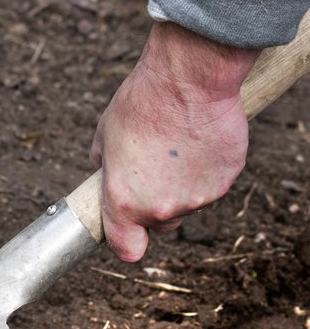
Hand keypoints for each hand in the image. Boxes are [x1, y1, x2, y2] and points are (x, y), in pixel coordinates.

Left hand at [90, 22, 259, 261]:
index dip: (127, 242)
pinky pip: (212, 184)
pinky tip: (199, 141)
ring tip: (176, 147)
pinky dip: (207, 170)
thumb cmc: (140, 104)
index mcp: (124, 203)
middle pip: (161, 223)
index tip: (128, 233)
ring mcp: (197, 197)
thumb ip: (105, 168)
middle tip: (153, 170)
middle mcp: (161, 208)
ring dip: (182, 185)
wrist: (187, 79)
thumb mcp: (104, 138)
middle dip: (156, 205)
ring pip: (189, 203)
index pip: (128, 250)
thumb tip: (105, 175)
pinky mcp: (225, 180)